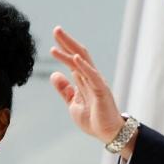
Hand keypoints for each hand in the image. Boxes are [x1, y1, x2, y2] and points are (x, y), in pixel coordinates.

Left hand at [49, 27, 129, 148]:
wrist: (109, 134)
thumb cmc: (94, 120)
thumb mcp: (74, 104)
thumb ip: (65, 90)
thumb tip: (54, 74)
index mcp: (85, 81)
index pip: (73, 60)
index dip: (64, 49)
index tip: (54, 39)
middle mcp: (92, 78)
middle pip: (79, 55)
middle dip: (67, 42)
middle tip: (56, 29)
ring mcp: (97, 83)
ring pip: (83, 62)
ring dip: (70, 50)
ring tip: (58, 39)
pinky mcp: (101, 91)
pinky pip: (92, 76)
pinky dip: (84, 66)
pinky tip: (75, 58)